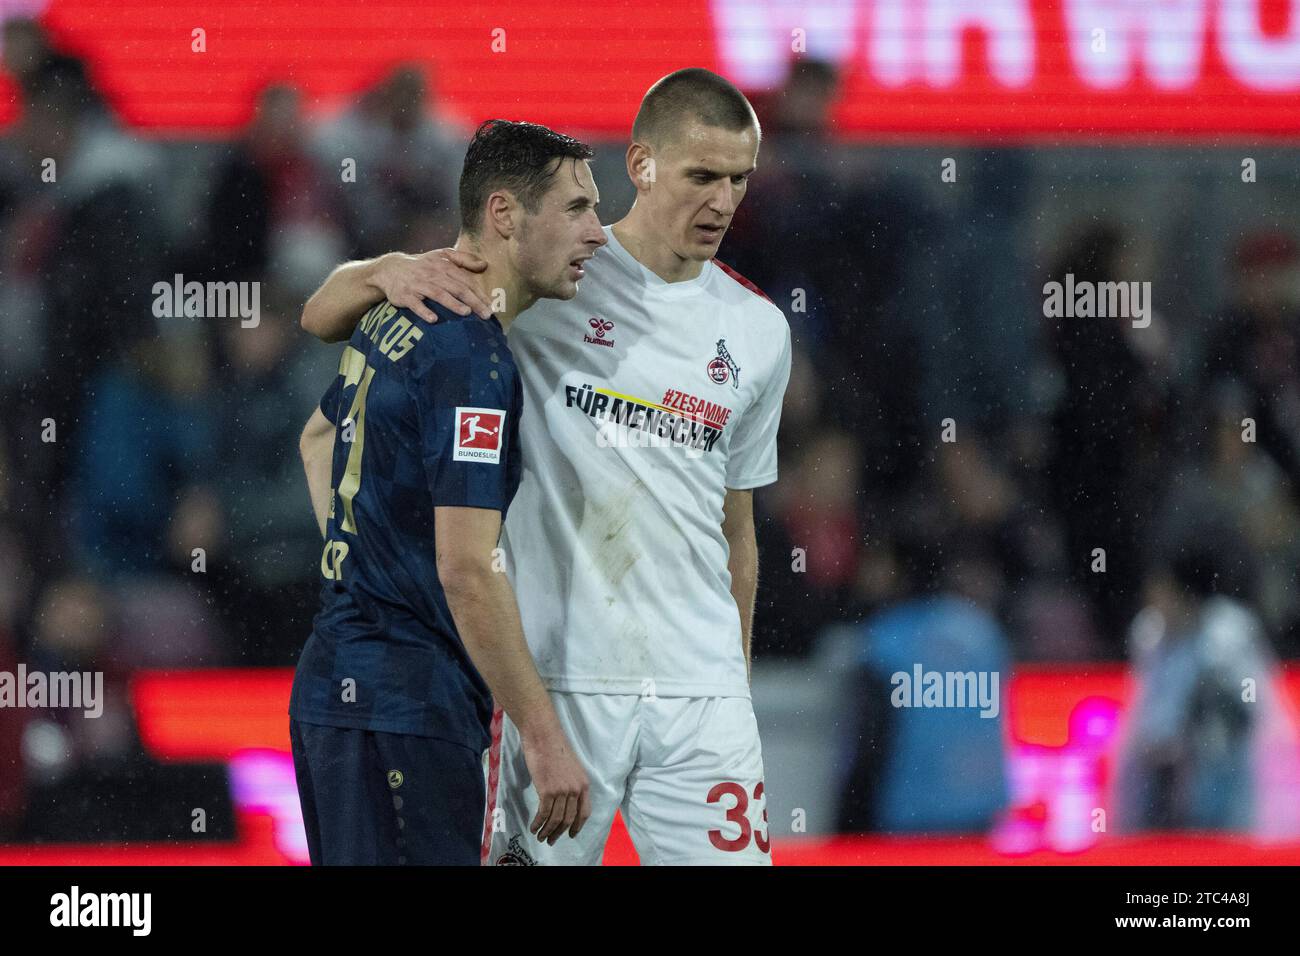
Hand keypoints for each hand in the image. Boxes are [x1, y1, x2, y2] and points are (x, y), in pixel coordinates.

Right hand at [372, 248, 490, 322]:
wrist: (390, 269)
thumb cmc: (422, 265)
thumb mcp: (441, 256)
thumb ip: (463, 259)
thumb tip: (484, 265)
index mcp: (443, 266)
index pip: (465, 280)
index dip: (479, 292)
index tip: (491, 305)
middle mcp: (432, 274)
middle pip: (456, 288)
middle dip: (472, 301)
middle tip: (486, 314)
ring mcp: (418, 285)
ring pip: (438, 294)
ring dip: (452, 303)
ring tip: (465, 312)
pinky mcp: (405, 295)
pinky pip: (415, 304)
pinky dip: (423, 311)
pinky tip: (433, 319)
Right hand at [520, 727, 590, 844]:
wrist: (544, 736)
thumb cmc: (555, 748)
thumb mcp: (572, 767)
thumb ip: (572, 784)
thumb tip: (566, 801)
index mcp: (584, 784)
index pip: (584, 812)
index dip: (577, 826)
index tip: (571, 834)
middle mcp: (575, 790)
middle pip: (569, 819)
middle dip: (559, 833)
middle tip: (551, 840)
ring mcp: (562, 790)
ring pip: (556, 819)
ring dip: (547, 831)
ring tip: (541, 837)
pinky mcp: (547, 790)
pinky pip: (543, 814)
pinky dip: (538, 823)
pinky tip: (533, 827)